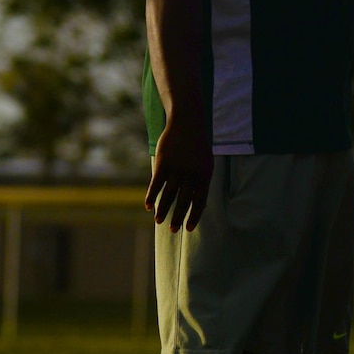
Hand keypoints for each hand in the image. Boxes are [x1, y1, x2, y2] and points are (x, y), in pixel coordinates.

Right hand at [145, 117, 212, 232]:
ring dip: (163, 209)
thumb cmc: (198, 147)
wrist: (188, 123)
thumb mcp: (205, 164)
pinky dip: (152, 196)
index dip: (194, 216)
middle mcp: (192, 173)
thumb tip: (200, 206)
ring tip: (158, 222)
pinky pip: (157, 183)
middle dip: (178, 217)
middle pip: (184, 200)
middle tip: (173, 230)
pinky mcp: (163, 162)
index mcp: (205, 175)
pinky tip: (148, 206)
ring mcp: (177, 168)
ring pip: (169, 194)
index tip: (189, 228)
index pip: (200, 201)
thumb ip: (201, 184)